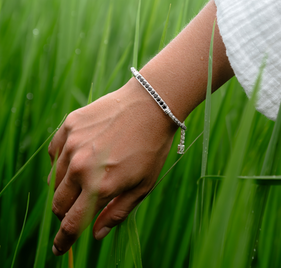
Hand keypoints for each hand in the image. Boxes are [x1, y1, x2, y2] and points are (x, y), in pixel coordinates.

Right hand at [48, 77, 176, 255]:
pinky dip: (62, 161)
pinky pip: (54, 152)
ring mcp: (72, 143)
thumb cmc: (152, 147)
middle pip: (58, 203)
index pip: (72, 223)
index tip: (59, 248)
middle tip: (75, 209)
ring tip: (81, 180)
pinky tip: (77, 157)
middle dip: (64, 212)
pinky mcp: (69, 126)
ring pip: (54, 179)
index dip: (64, 239)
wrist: (150, 106)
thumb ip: (117, 213)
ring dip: (64, 187)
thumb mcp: (143, 185)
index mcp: (101, 186)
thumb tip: (96, 234)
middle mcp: (81, 166)